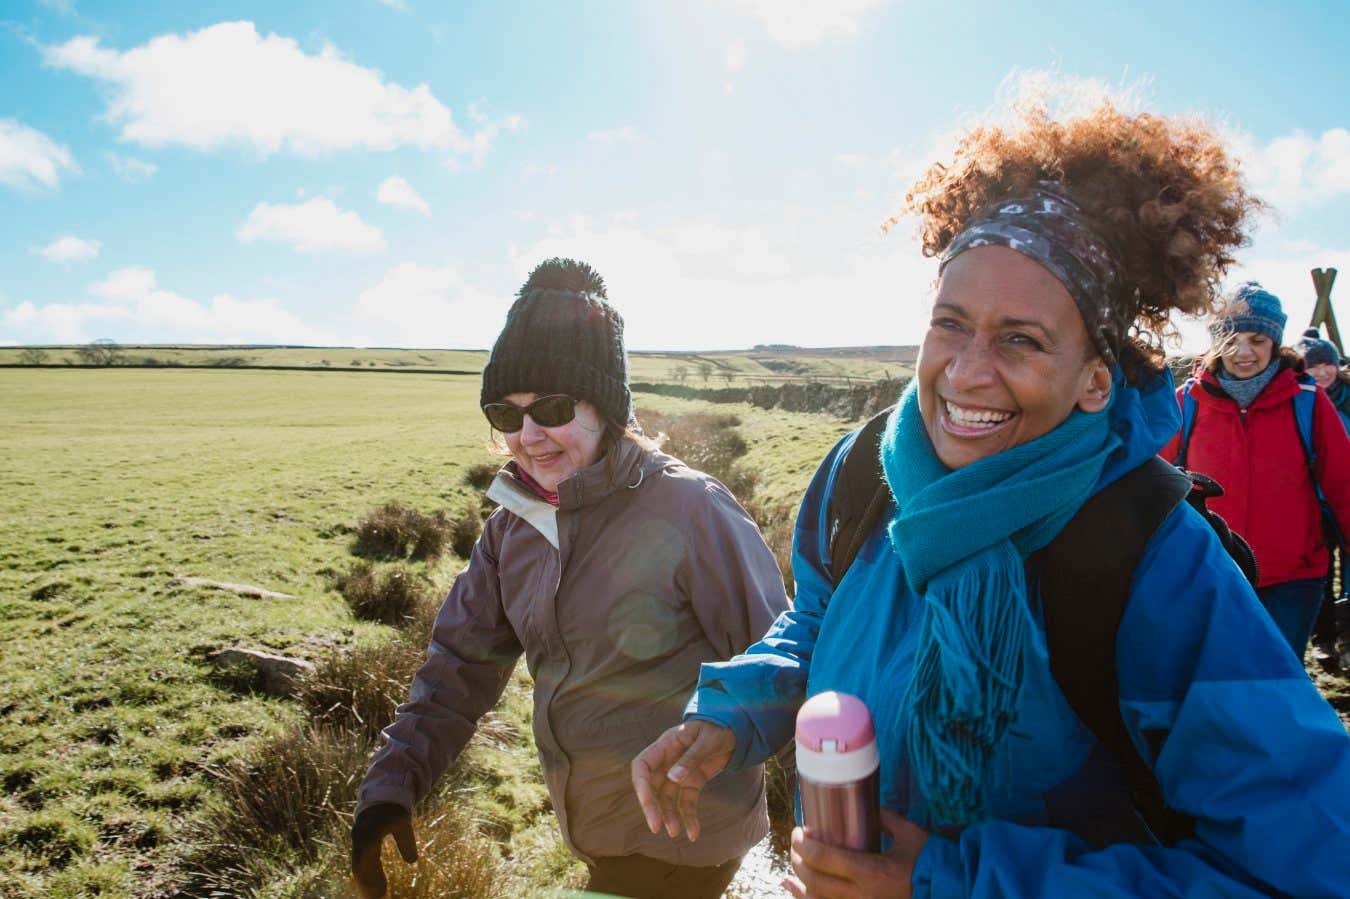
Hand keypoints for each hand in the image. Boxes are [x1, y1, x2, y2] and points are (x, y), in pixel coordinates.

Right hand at [351, 803, 417, 898]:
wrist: (379, 798)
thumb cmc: (393, 809)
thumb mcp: (403, 823)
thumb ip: (406, 841)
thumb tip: (412, 861)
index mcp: (369, 833)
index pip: (367, 859)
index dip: (373, 877)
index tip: (382, 893)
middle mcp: (359, 839)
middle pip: (359, 867)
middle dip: (366, 885)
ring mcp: (356, 842)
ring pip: (357, 867)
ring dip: (365, 883)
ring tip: (375, 898)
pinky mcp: (358, 845)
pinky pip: (359, 864)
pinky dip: (365, 877)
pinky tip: (373, 889)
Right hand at [631, 719, 735, 841]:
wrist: (735, 728)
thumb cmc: (719, 727)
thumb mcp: (707, 740)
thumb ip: (691, 758)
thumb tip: (673, 778)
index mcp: (666, 745)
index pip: (642, 766)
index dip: (641, 785)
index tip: (647, 803)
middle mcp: (668, 761)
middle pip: (652, 786)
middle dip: (652, 807)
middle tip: (656, 827)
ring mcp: (679, 772)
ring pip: (667, 798)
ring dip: (669, 815)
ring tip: (675, 834)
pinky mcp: (692, 782)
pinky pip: (686, 801)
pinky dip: (689, 817)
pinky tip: (693, 833)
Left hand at [783, 808, 928, 898]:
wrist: (949, 890)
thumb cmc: (930, 862)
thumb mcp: (909, 834)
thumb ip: (885, 818)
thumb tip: (865, 805)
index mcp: (873, 873)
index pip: (827, 860)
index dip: (806, 845)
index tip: (799, 831)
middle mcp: (862, 896)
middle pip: (817, 881)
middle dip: (800, 860)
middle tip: (796, 842)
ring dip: (799, 884)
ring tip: (791, 867)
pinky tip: (792, 890)